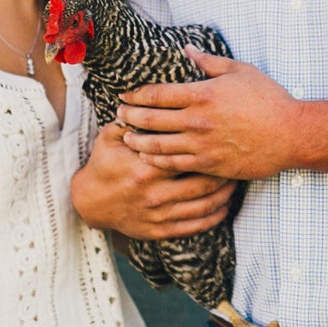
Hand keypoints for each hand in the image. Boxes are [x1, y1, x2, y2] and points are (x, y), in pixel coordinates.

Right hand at [71, 123, 235, 240]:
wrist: (90, 202)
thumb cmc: (104, 163)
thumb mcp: (110, 137)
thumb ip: (131, 119)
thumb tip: (148, 95)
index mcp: (146, 168)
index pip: (188, 156)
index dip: (210, 148)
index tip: (226, 137)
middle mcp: (155, 194)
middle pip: (203, 183)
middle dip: (225, 172)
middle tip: (238, 160)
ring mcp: (159, 215)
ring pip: (205, 206)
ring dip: (225, 194)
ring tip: (236, 181)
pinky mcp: (160, 231)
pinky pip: (196, 226)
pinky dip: (215, 216)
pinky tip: (225, 206)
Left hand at [117, 49, 300, 180]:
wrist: (291, 134)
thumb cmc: (268, 99)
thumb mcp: (240, 71)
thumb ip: (209, 61)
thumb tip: (186, 50)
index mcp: (203, 94)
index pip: (157, 94)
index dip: (135, 95)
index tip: (125, 95)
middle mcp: (197, 121)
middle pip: (150, 119)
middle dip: (129, 116)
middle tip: (118, 115)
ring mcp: (202, 145)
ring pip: (157, 146)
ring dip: (137, 141)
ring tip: (126, 138)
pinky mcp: (209, 165)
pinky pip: (174, 165)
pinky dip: (156, 161)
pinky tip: (147, 158)